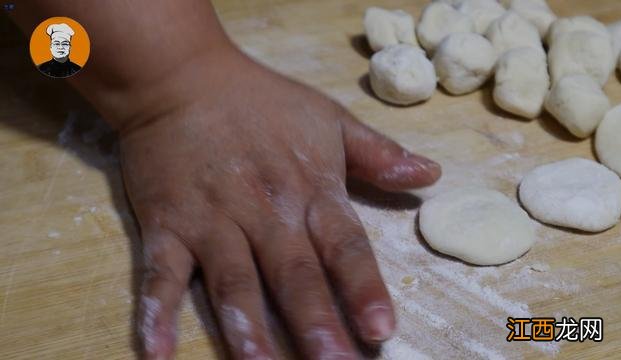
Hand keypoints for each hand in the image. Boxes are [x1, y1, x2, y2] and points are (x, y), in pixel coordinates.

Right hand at [121, 49, 440, 358]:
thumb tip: (431, 175)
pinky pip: (159, 274)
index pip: (344, 245)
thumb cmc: (261, 101)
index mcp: (309, 189)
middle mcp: (264, 211)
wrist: (182, 78)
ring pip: (233, 281)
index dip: (363, 287)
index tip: (381, 329)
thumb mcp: (330, 119)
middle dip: (314, 322)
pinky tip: (159, 353)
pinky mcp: (167, 225)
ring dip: (247, 328)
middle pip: (293, 273)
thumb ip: (379, 154)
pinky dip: (156, 312)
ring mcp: (213, 220)